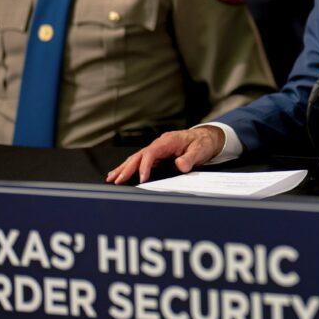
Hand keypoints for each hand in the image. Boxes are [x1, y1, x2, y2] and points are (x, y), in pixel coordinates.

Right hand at [105, 126, 225, 184]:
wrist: (206, 138)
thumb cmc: (202, 143)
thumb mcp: (200, 151)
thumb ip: (190, 158)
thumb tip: (180, 165)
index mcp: (168, 141)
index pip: (151, 153)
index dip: (145, 166)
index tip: (142, 178)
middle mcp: (159, 144)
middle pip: (139, 155)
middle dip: (127, 168)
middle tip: (116, 180)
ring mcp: (157, 149)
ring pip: (137, 158)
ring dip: (124, 167)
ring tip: (111, 177)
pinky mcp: (158, 155)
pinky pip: (141, 160)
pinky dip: (130, 167)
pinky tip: (122, 173)